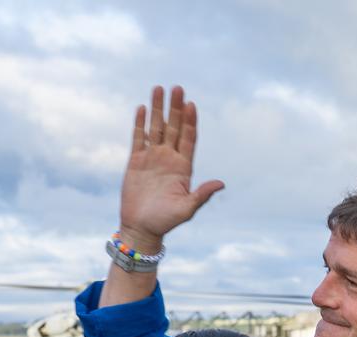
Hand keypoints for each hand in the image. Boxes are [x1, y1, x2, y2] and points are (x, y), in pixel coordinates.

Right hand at [120, 85, 224, 246]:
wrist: (141, 229)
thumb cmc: (165, 221)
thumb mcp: (187, 209)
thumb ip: (202, 195)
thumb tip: (221, 184)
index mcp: (183, 167)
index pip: (188, 138)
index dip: (189, 121)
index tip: (191, 104)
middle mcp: (169, 158)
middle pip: (173, 127)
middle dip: (175, 108)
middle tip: (177, 88)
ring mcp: (152, 158)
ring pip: (156, 128)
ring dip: (158, 108)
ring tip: (159, 88)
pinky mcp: (136, 161)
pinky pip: (138, 138)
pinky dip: (140, 123)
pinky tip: (142, 108)